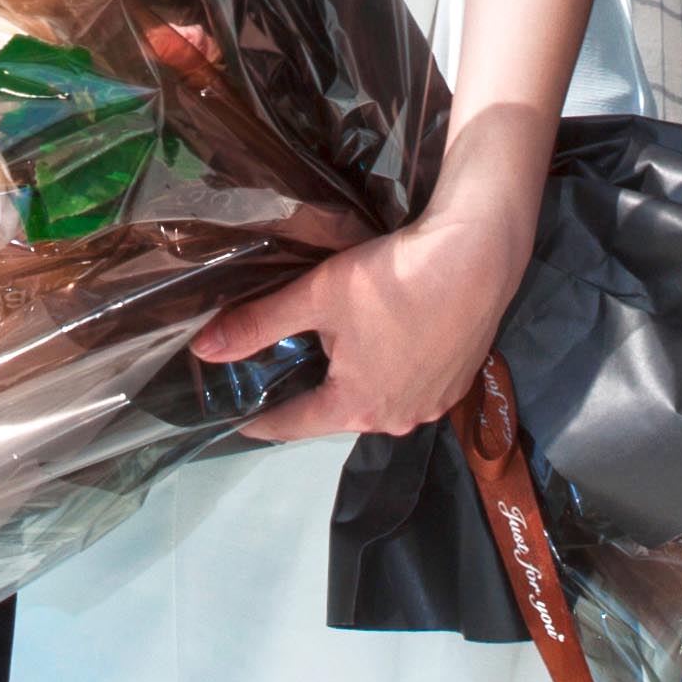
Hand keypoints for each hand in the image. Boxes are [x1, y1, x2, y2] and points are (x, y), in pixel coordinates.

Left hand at [193, 196, 527, 444]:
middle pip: (337, 411)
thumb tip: (203, 350)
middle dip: (310, 392)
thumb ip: (259, 325)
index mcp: (356, 407)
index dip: (260, 421)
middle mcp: (396, 420)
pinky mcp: (459, 384)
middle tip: (284, 367)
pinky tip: (388, 340)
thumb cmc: (392, 279)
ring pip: (377, 398)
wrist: (478, 255)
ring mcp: (433, 405)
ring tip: (337, 348)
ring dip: (355, 380)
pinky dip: (392, 371)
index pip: (292, 426)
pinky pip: (410, 386)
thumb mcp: (317, 297)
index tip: (237, 419)